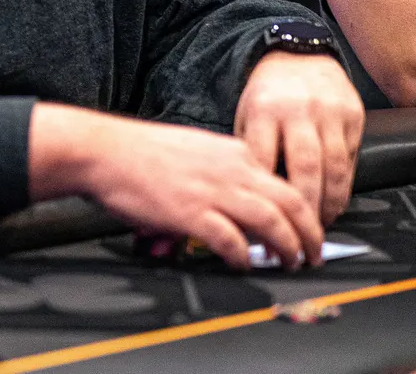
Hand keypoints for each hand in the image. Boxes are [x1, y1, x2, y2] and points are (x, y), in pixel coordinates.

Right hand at [29, 103, 324, 270]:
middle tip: (313, 253)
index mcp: (232, 152)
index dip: (301, 210)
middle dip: (310, 233)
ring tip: (290, 263)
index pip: (284, 182)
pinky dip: (243, 257)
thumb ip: (216, 170)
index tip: (303, 228)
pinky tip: (242, 265)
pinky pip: (233, 242)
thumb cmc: (136, 152)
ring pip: (273, 222)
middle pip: (292, 203)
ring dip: (288, 247)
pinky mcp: (192, 213)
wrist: (101, 150)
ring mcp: (213, 191)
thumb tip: (229, 201)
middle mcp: (230, 169)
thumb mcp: (190, 150)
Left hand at [236, 52, 363, 224]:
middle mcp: (298, 111)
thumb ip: (249, 151)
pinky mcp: (354, 116)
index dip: (264, 195)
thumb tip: (250, 199)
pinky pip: (351, 159)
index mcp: (264, 110)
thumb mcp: (246, 115)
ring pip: (334, 168)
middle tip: (300, 236)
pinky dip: (344, 187)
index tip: (262, 221)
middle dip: (304, 208)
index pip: (263, 159)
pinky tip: (335, 203)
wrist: (299, 55)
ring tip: (320, 226)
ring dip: (329, 204)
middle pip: (304, 168)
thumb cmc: (267, 95)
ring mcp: (330, 113)